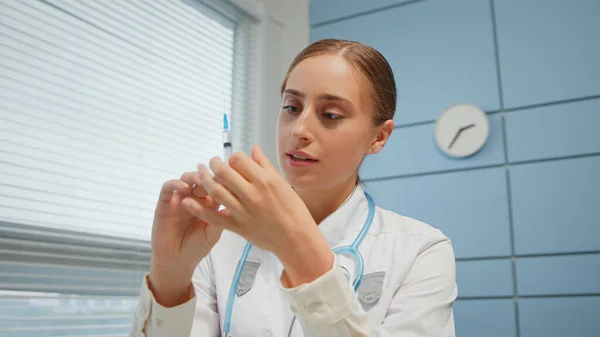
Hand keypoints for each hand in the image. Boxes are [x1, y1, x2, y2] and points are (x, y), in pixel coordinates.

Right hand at [148, 172, 222, 306]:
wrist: (176, 261)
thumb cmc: (197, 248)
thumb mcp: (213, 233)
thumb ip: (221, 218)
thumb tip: (237, 202)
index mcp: (209, 203)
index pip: (217, 186)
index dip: (223, 182)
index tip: (230, 179)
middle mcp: (195, 198)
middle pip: (202, 178)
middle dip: (209, 176)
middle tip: (214, 179)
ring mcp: (180, 198)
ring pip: (186, 178)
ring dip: (194, 176)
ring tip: (201, 181)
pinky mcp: (165, 202)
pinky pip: (168, 187)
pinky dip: (175, 183)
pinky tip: (184, 188)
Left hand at [182, 145, 333, 285]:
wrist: (296, 238)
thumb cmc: (293, 210)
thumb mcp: (282, 184)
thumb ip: (265, 165)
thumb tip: (253, 148)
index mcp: (265, 180)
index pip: (238, 160)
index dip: (232, 158)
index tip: (231, 162)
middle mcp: (252, 194)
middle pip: (223, 172)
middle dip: (213, 164)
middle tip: (211, 163)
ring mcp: (243, 211)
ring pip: (215, 191)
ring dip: (203, 179)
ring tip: (198, 173)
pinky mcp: (238, 226)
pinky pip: (214, 216)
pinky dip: (198, 208)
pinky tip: (187, 201)